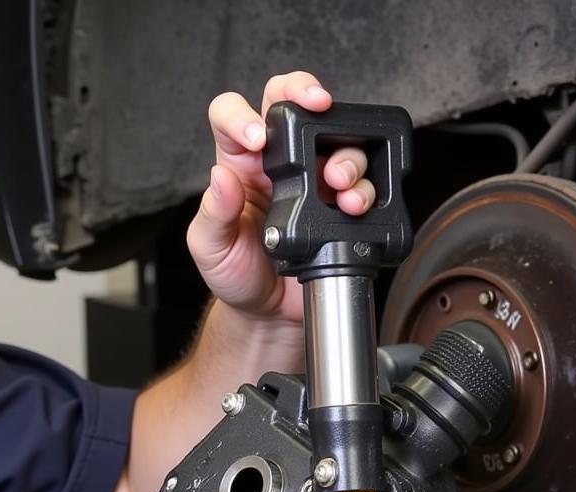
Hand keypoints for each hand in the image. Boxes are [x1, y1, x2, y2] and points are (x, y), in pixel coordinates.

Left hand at [188, 70, 375, 324]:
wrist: (269, 314)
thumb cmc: (236, 277)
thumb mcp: (209, 249)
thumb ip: (212, 214)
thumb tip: (220, 177)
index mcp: (238, 166)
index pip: (231, 115)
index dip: (242, 115)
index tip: (257, 137)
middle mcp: (277, 166)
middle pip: (290, 104)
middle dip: (306, 94)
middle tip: (319, 106)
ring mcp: (313, 182)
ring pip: (337, 141)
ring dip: (346, 156)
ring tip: (340, 185)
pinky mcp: (339, 205)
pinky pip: (361, 183)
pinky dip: (366, 190)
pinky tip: (355, 208)